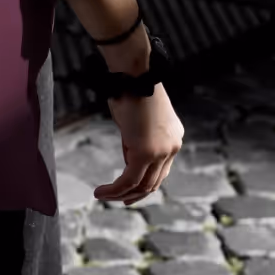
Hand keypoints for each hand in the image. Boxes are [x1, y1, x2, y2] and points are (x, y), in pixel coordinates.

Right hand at [94, 83, 184, 204]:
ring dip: (122, 194)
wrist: (133, 73)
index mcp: (173, 137)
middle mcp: (172, 147)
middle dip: (135, 194)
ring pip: (143, 185)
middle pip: (155, 181)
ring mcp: (162, 151)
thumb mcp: (133, 118)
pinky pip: (129, 179)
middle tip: (120, 200)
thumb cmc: (129, 87)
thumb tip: (128, 153)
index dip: (144, 182)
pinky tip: (101, 191)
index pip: (161, 168)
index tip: (128, 189)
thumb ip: (134, 138)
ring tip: (103, 196)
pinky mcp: (146, 152)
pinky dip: (114, 189)